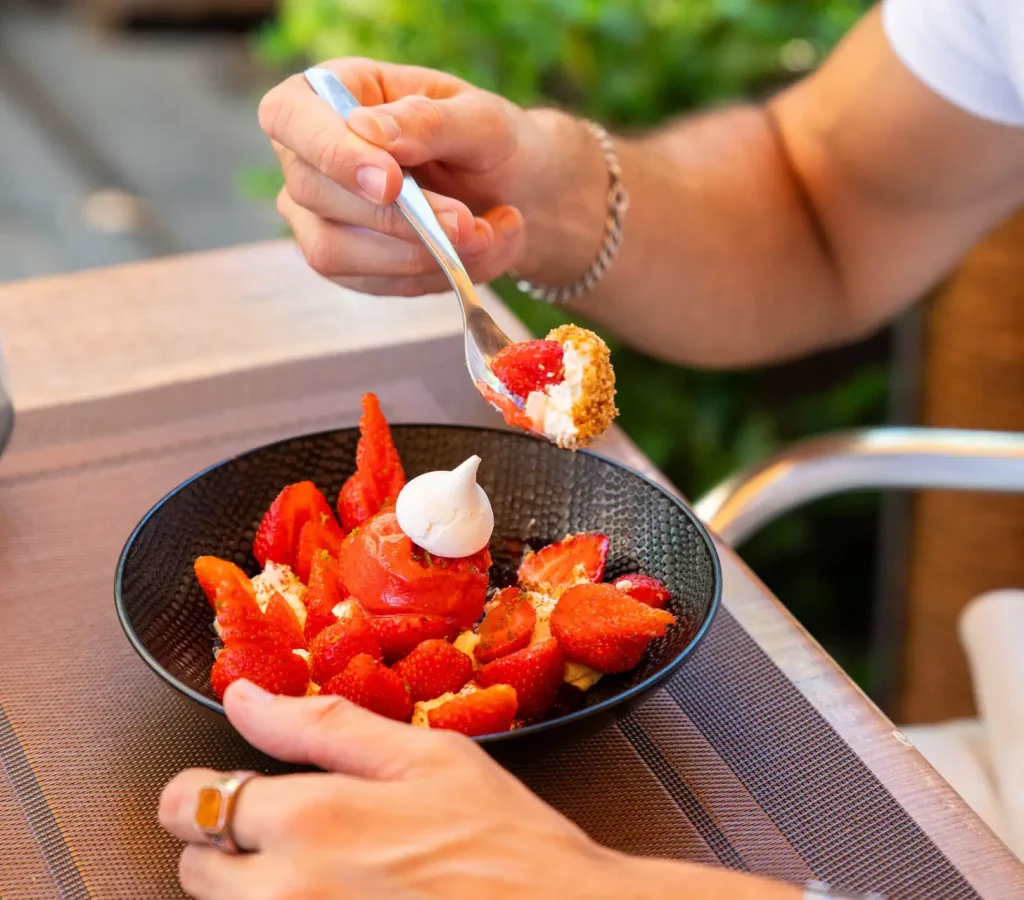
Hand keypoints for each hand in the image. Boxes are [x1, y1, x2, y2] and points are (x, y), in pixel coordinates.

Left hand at [159, 680, 630, 898]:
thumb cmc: (504, 840)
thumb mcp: (426, 756)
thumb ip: (323, 726)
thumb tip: (243, 698)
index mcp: (313, 819)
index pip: (191, 803)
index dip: (202, 789)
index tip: (228, 788)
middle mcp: (288, 894)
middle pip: (193, 868)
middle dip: (228, 844)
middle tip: (292, 834)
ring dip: (254, 890)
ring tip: (326, 874)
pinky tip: (340, 896)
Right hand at [258, 58, 607, 296]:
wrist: (513, 193)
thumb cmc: (487, 141)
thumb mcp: (479, 119)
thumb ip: (428, 121)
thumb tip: (368, 130)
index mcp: (330, 93)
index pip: (289, 116)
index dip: (331, 152)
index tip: (391, 182)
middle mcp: (308, 156)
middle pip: (313, 192)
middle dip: (398, 218)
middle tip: (466, 221)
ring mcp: (319, 216)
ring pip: (336, 251)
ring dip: (420, 254)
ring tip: (485, 235)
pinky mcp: (346, 264)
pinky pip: (375, 282)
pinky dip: (434, 273)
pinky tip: (477, 249)